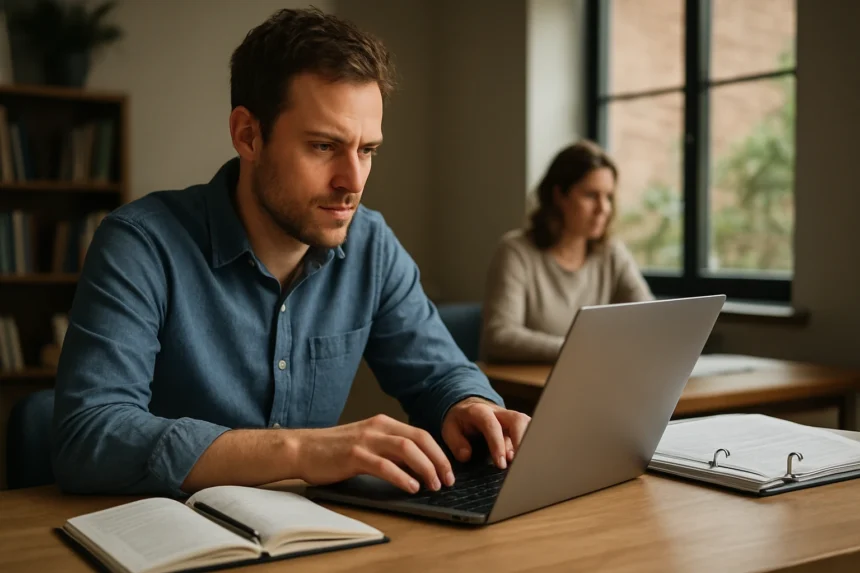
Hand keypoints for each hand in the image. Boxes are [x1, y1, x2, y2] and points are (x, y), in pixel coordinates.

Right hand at [291, 415, 454, 493]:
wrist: (302, 448)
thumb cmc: (334, 450)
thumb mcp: (367, 443)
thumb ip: (389, 450)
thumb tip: (417, 467)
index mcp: (383, 423)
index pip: (421, 434)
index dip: (439, 452)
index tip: (448, 470)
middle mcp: (378, 428)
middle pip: (419, 439)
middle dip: (438, 460)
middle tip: (447, 480)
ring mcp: (366, 440)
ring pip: (406, 449)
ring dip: (425, 468)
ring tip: (433, 485)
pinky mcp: (354, 456)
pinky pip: (384, 465)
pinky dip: (401, 476)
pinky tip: (411, 487)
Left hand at [442, 397, 530, 468]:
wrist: (469, 408)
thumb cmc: (460, 421)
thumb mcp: (449, 429)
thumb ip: (456, 442)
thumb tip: (467, 455)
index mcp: (480, 412)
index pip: (492, 425)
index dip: (498, 444)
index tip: (501, 464)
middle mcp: (499, 412)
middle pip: (518, 420)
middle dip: (521, 441)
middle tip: (519, 463)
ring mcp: (511, 418)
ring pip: (528, 424)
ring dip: (529, 443)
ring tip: (525, 463)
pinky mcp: (519, 426)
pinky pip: (531, 431)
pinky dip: (532, 445)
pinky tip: (528, 460)